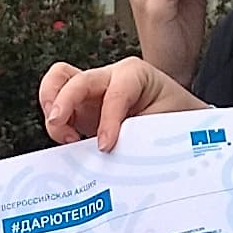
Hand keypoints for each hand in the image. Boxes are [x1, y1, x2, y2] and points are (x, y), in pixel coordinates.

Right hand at [36, 56, 206, 150]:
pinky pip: (57, 108)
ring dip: (51, 107)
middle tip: (61, 129)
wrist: (181, 123)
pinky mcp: (81, 109)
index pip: (115, 92)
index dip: (108, 120)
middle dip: (63, 102)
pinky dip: (56, 125)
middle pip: (73, 78)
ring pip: (56, 82)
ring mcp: (91, 92)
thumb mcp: (164, 126)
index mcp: (134, 74)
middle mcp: (108, 77)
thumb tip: (115, 158)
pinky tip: (70, 145)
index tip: (105, 146)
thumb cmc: (175, 120)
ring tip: (63, 137)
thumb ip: (140, 137)